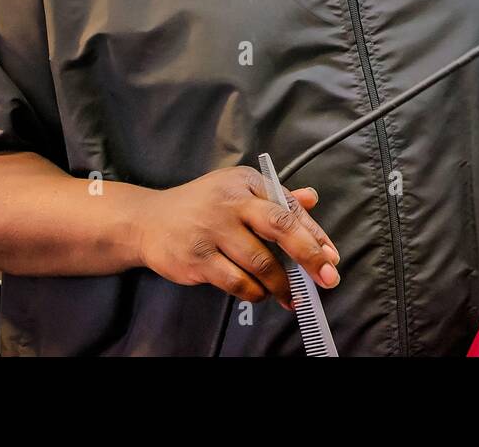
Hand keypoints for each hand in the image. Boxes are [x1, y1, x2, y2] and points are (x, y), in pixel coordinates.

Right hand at [136, 165, 340, 308]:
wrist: (148, 220)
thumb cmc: (201, 206)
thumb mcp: (238, 190)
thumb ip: (276, 198)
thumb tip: (312, 198)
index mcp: (245, 182)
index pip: (289, 208)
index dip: (315, 235)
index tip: (331, 257)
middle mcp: (230, 202)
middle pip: (281, 228)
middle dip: (310, 256)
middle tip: (328, 278)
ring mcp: (212, 230)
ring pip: (261, 263)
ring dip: (281, 284)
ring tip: (290, 295)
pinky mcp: (197, 258)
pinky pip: (237, 282)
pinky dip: (254, 292)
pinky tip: (259, 294)